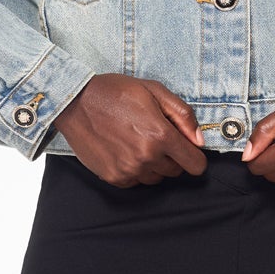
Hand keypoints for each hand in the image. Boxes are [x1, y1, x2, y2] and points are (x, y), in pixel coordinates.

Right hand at [49, 74, 207, 186]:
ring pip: (156, 178)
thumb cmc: (115, 92)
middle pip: (176, 172)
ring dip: (153, 165)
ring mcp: (129, 169)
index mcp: (161, 135)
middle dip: (172, 157)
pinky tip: (124, 150)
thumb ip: (183, 116)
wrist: (75, 102)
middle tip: (156, 137)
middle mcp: (146, 157)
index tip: (187, 148)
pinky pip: (136, 182)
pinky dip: (135, 170)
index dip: (195, 156)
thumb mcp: (155, 91)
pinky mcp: (114, 177)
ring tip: (138, 142)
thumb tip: (199, 141)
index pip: (195, 165)